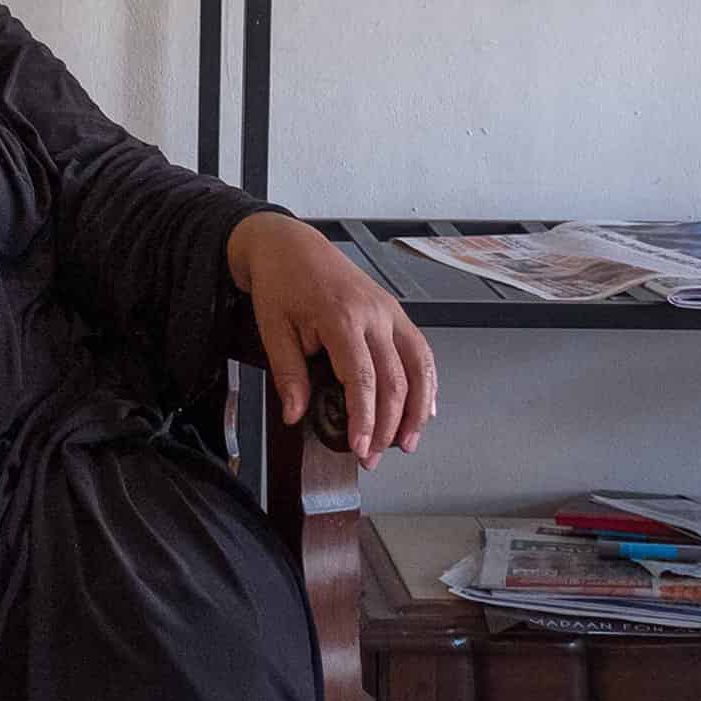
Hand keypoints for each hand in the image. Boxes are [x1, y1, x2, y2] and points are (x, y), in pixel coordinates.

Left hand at [228, 213, 436, 467]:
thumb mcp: (273, 328)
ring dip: (418, 409)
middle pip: (396, 380)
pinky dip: (428, 383)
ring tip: (407, 443)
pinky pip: (420, 351)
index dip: (366, 419)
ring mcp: (390, 312)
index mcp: (341, 317)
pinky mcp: (395, 312)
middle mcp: (374, 315)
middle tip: (375, 456)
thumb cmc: (280, 282)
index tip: (361, 448)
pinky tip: (425, 409)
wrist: (290, 244)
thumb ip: (288, 374)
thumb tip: (296, 416)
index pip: (362, 380)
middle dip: (389, 425)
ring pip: (419, 366)